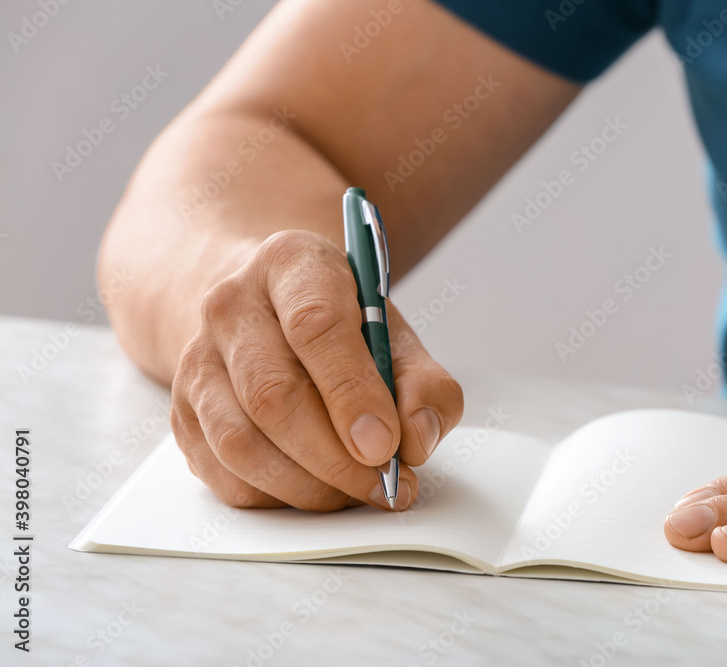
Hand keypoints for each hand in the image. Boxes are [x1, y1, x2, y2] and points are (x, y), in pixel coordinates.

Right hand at [170, 230, 463, 510]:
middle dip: (336, 457)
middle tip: (385, 484)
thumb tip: (417, 440)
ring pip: (241, 443)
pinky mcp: (182, 414)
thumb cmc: (341, 327)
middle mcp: (231, 305)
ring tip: (357, 491)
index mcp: (291, 264)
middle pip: (273, 395)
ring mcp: (197, 361)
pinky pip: (225, 474)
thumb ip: (424, 385)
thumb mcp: (395, 336)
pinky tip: (317, 489)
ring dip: (309, 486)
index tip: (385, 446)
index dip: (352, 393)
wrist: (266, 316)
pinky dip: (278, 497)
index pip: (314, 325)